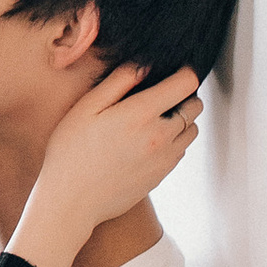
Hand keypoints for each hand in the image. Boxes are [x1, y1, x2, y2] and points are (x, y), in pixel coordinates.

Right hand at [31, 62, 201, 233]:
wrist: (71, 201)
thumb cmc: (71, 153)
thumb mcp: (86, 108)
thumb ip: (118, 82)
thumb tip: (143, 65)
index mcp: (141, 114)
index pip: (185, 84)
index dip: (183, 72)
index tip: (174, 71)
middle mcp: (160, 136)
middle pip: (195, 107)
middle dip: (184, 96)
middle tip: (163, 94)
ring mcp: (164, 159)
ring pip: (192, 130)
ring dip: (182, 120)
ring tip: (156, 118)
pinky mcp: (161, 175)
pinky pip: (181, 151)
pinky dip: (174, 141)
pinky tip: (148, 141)